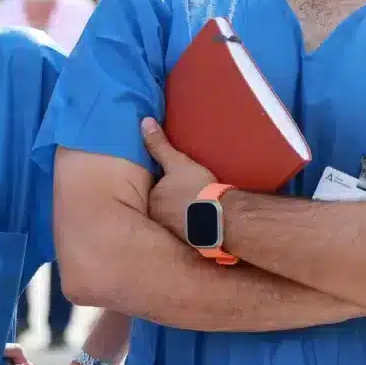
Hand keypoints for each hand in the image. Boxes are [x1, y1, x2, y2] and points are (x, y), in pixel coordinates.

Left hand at [142, 117, 216, 238]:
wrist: (221, 218)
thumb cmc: (196, 188)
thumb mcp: (177, 162)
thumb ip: (159, 144)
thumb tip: (145, 122)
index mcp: (152, 202)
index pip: (155, 190)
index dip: (166, 184)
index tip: (179, 181)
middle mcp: (158, 220)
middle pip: (163, 207)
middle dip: (173, 202)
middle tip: (190, 195)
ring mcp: (174, 233)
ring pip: (176, 220)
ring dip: (185, 215)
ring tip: (200, 207)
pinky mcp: (191, 242)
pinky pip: (191, 230)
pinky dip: (196, 225)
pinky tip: (207, 221)